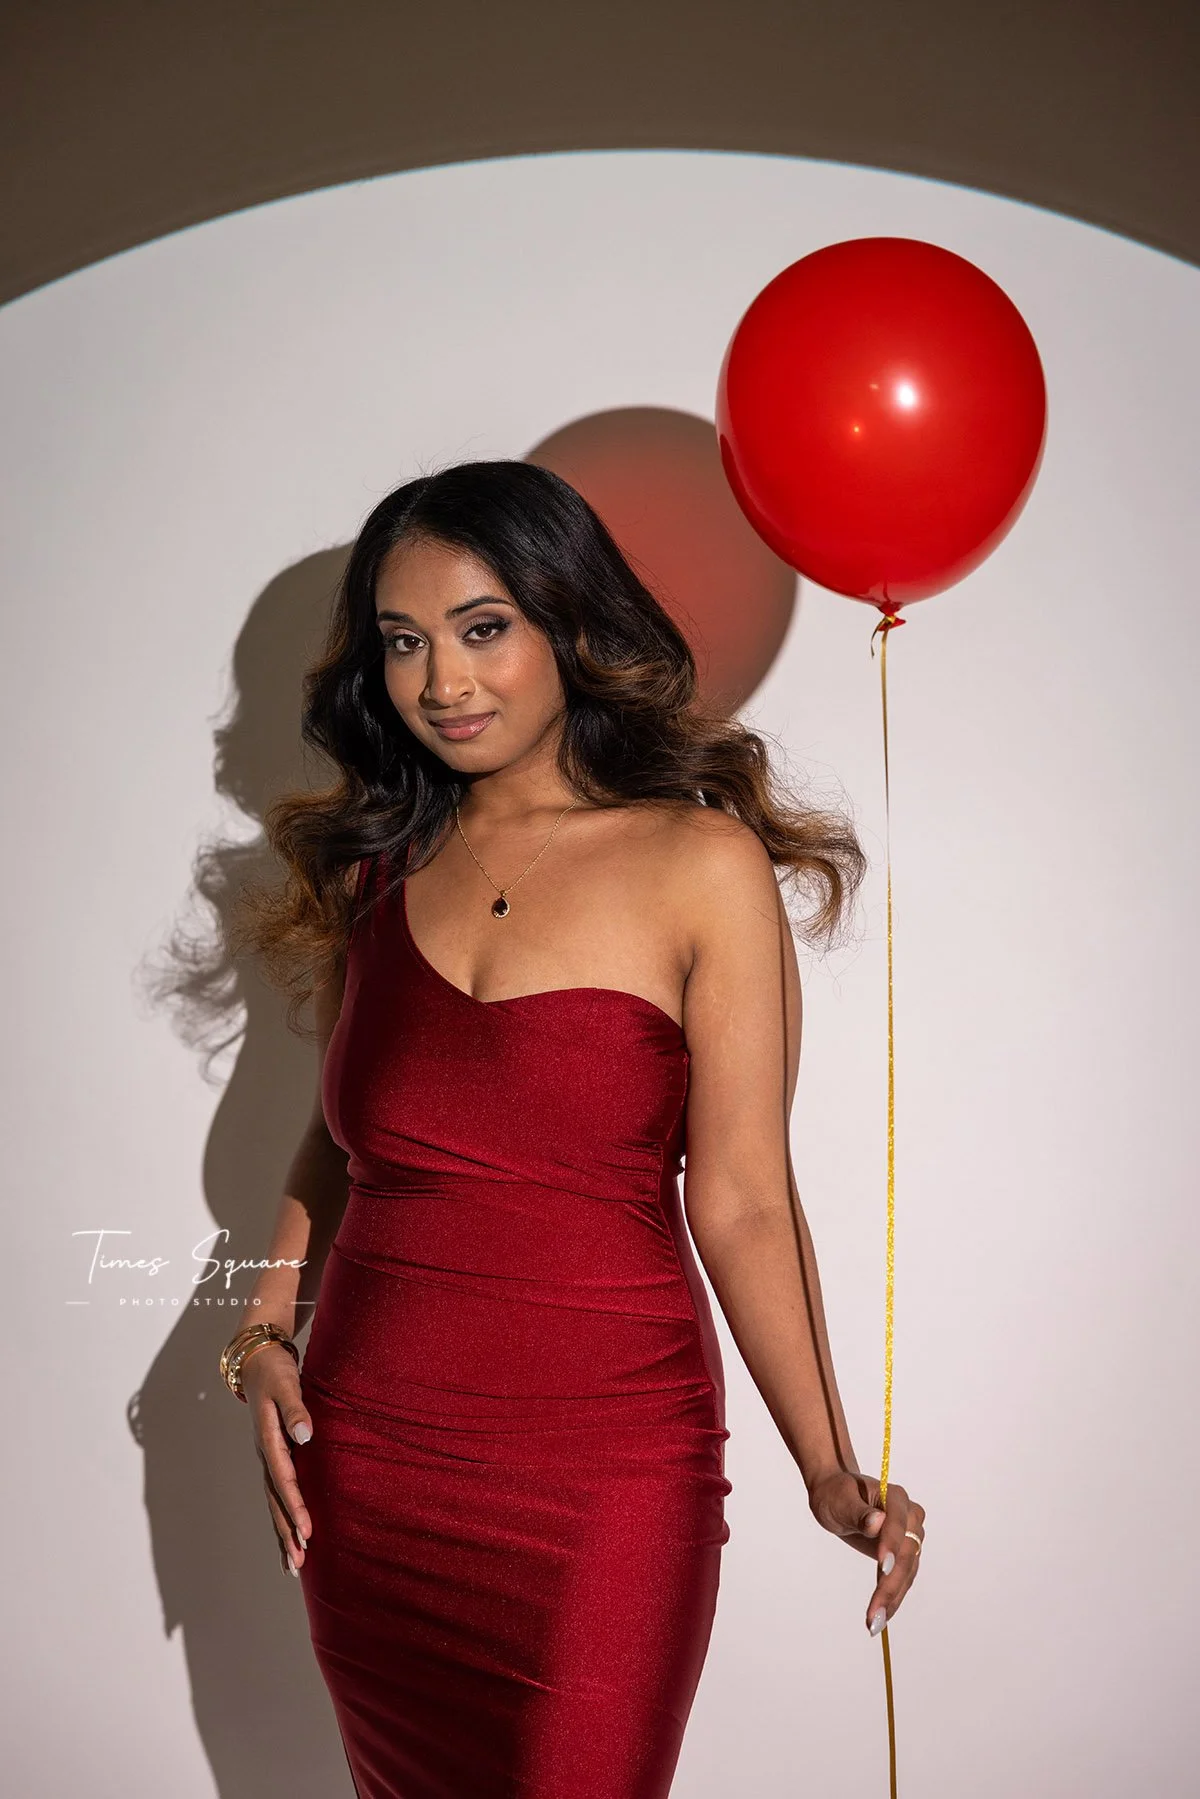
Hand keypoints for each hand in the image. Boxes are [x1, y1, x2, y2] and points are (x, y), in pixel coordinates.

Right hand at [241, 1343, 314, 1576]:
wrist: (257, 1362)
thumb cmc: (275, 1372)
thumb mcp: (286, 1384)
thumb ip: (296, 1409)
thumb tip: (305, 1436)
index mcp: (268, 1438)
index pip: (284, 1479)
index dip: (295, 1505)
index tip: (307, 1530)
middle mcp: (265, 1454)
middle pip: (274, 1499)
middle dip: (286, 1532)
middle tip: (298, 1563)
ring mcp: (267, 1458)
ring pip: (273, 1502)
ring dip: (282, 1532)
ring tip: (294, 1564)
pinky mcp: (273, 1457)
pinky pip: (277, 1493)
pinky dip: (282, 1516)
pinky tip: (289, 1538)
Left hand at [807, 1468, 925, 1635]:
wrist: (836, 1496)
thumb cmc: (836, 1494)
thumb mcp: (840, 1501)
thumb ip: (859, 1513)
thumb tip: (877, 1522)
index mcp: (895, 1497)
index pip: (898, 1524)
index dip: (891, 1545)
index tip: (882, 1568)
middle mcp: (909, 1516)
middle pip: (906, 1553)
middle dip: (890, 1584)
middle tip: (874, 1612)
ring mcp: (909, 1535)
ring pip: (906, 1571)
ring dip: (892, 1598)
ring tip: (875, 1623)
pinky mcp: (903, 1552)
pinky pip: (901, 1577)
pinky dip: (891, 1596)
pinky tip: (880, 1616)